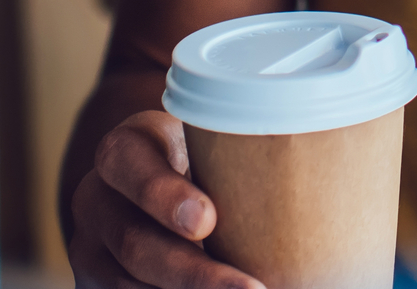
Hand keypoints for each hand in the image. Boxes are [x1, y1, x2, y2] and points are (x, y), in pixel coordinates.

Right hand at [67, 109, 263, 288]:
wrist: (155, 185)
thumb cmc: (201, 160)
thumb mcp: (208, 141)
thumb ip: (239, 152)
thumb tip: (325, 168)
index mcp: (121, 152)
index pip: (128, 164)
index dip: (163, 195)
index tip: (208, 220)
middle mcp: (95, 202)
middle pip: (135, 245)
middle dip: (195, 275)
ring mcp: (91, 253)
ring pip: (132, 288)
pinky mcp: (97, 287)